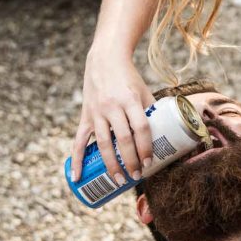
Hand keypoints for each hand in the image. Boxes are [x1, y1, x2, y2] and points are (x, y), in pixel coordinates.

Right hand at [70, 48, 154, 183]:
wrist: (105, 59)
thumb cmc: (129, 78)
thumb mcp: (143, 92)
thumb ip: (150, 113)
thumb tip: (162, 138)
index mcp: (130, 100)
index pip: (140, 128)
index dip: (145, 147)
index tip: (149, 162)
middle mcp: (112, 106)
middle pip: (123, 139)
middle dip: (131, 161)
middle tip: (137, 176)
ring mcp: (97, 112)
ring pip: (103, 143)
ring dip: (111, 165)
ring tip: (119, 181)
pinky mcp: (85, 115)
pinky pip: (79, 141)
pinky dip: (77, 160)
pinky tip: (77, 177)